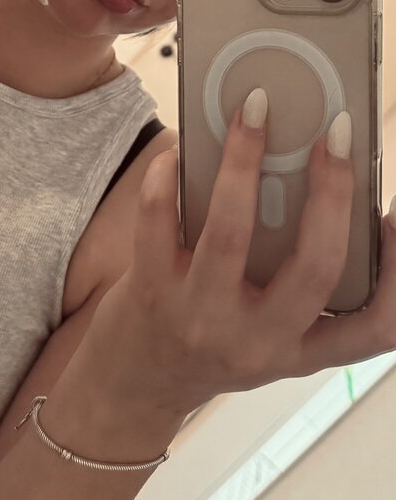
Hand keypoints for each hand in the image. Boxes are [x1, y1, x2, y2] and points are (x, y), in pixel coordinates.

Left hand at [73, 100, 395, 417]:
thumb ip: (290, 281)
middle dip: (333, 192)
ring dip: (244, 161)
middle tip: (335, 133)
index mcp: (298, 350)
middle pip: (316, 267)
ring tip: (253, 111)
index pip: (375, 329)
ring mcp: (201, 316)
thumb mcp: (264, 332)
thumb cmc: (207, 342)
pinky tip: (179, 150)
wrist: (130, 388)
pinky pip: (159, 219)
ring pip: (231, 232)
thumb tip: (306, 178)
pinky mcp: (149, 291)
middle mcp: (256, 341)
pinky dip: (168, 176)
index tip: (394, 215)